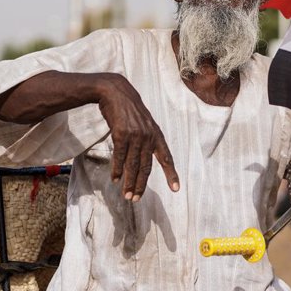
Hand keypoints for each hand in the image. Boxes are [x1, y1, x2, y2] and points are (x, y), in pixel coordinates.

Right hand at [97, 74, 179, 200]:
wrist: (115, 91)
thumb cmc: (129, 109)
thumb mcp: (144, 123)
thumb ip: (147, 140)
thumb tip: (144, 159)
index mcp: (156, 135)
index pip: (166, 158)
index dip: (171, 174)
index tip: (176, 189)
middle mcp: (148, 136)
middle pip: (146, 167)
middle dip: (141, 185)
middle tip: (136, 199)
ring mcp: (135, 135)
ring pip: (133, 165)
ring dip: (129, 182)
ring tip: (127, 195)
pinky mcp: (121, 134)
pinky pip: (120, 157)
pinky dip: (117, 170)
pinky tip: (115, 179)